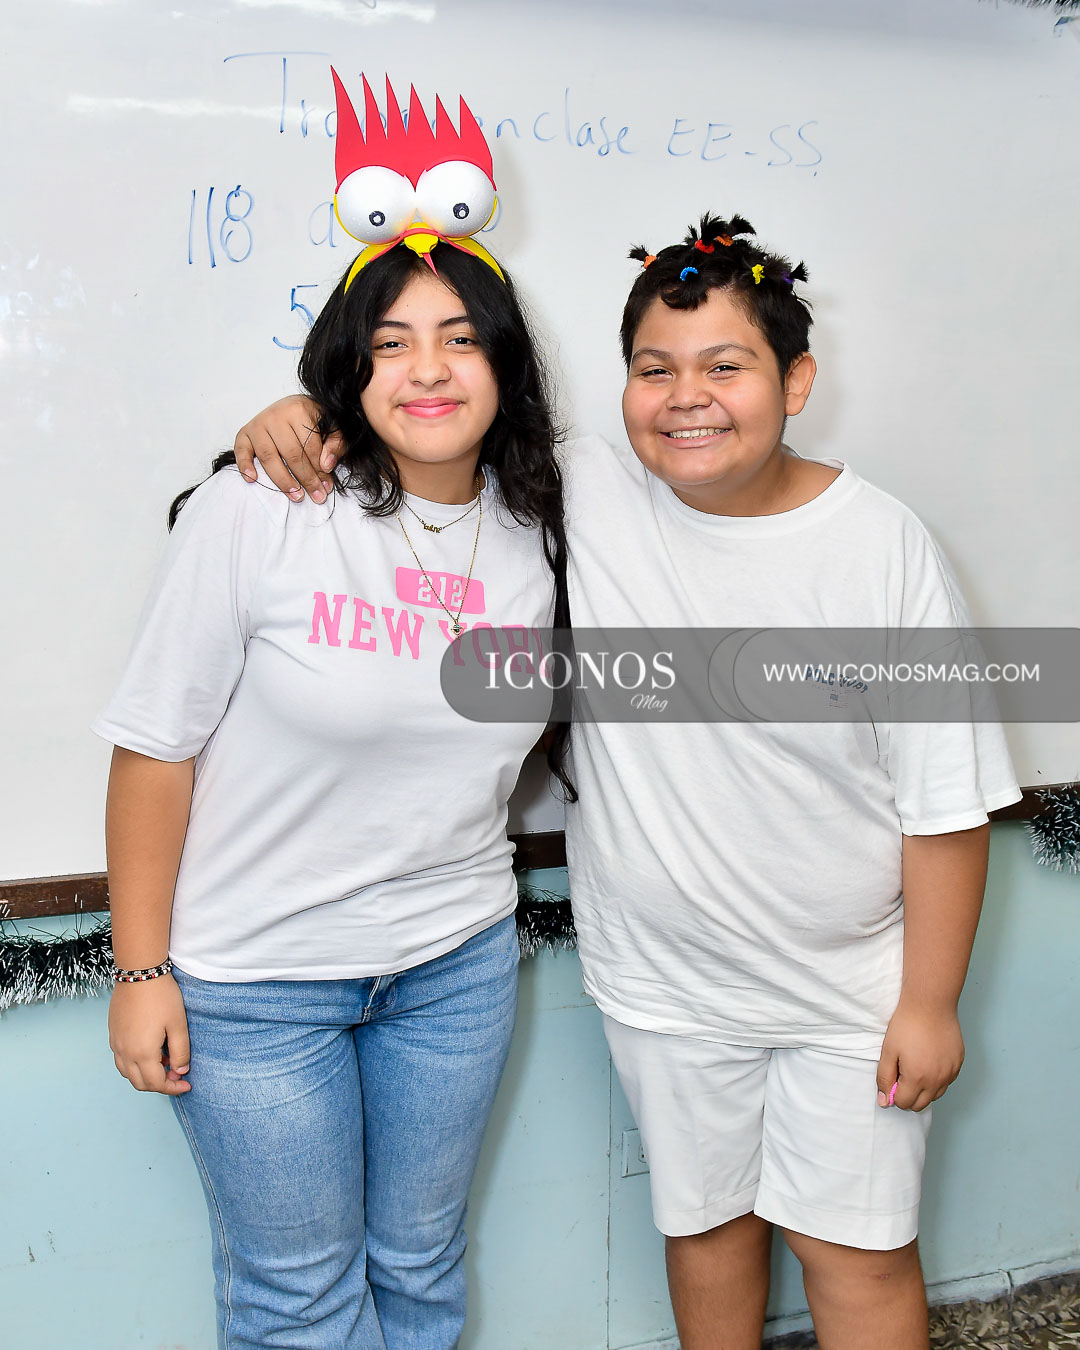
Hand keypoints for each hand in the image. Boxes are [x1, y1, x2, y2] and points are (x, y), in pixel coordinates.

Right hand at [108, 974, 191, 1094]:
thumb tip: (180, 1071)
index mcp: (142, 1053)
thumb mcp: (178, 1024)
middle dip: (160, 1085)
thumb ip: (180, 1051)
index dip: (173, 1088)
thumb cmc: (161, 997)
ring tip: (165, 1062)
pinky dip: (135, 1065)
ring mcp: (116, 1044)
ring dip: (146, 1076)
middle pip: (140, 1083)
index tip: (186, 1085)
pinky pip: (121, 1061)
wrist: (139, 973)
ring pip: (128, 1074)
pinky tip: (150, 1052)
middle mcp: (125, 1053)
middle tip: (177, 1075)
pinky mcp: (113, 1035)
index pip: (156, 1083)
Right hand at [233, 395, 342, 502]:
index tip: (327, 486)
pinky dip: (244, 465)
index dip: (319, 469)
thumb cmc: (313, 419)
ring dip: (282, 480)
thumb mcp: (333, 426)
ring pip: (268, 457)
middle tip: (316, 496)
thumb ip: (335, 444)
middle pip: (290, 454)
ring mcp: (258, 424)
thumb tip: (326, 465)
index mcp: (298, 410)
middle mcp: (276, 415)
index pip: (309, 446)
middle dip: (306, 479)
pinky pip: (241, 450)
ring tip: (296, 495)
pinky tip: (252, 479)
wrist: (292, 406)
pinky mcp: (245, 432)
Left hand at [876, 997, 964, 1111]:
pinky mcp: (958, 1064)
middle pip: (920, 1104)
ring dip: (923, 1088)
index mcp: (917, 1078)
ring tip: (915, 1065)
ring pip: (934, 1095)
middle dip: (908, 1095)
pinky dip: (936, 1079)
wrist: (930, 1004)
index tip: (892, 1076)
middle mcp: (937, 1080)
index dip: (893, 1093)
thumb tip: (884, 1102)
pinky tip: (928, 1060)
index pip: (904, 1103)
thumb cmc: (907, 1025)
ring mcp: (950, 1073)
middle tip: (901, 1072)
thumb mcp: (888, 1051)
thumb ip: (884, 1078)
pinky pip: (946, 1082)